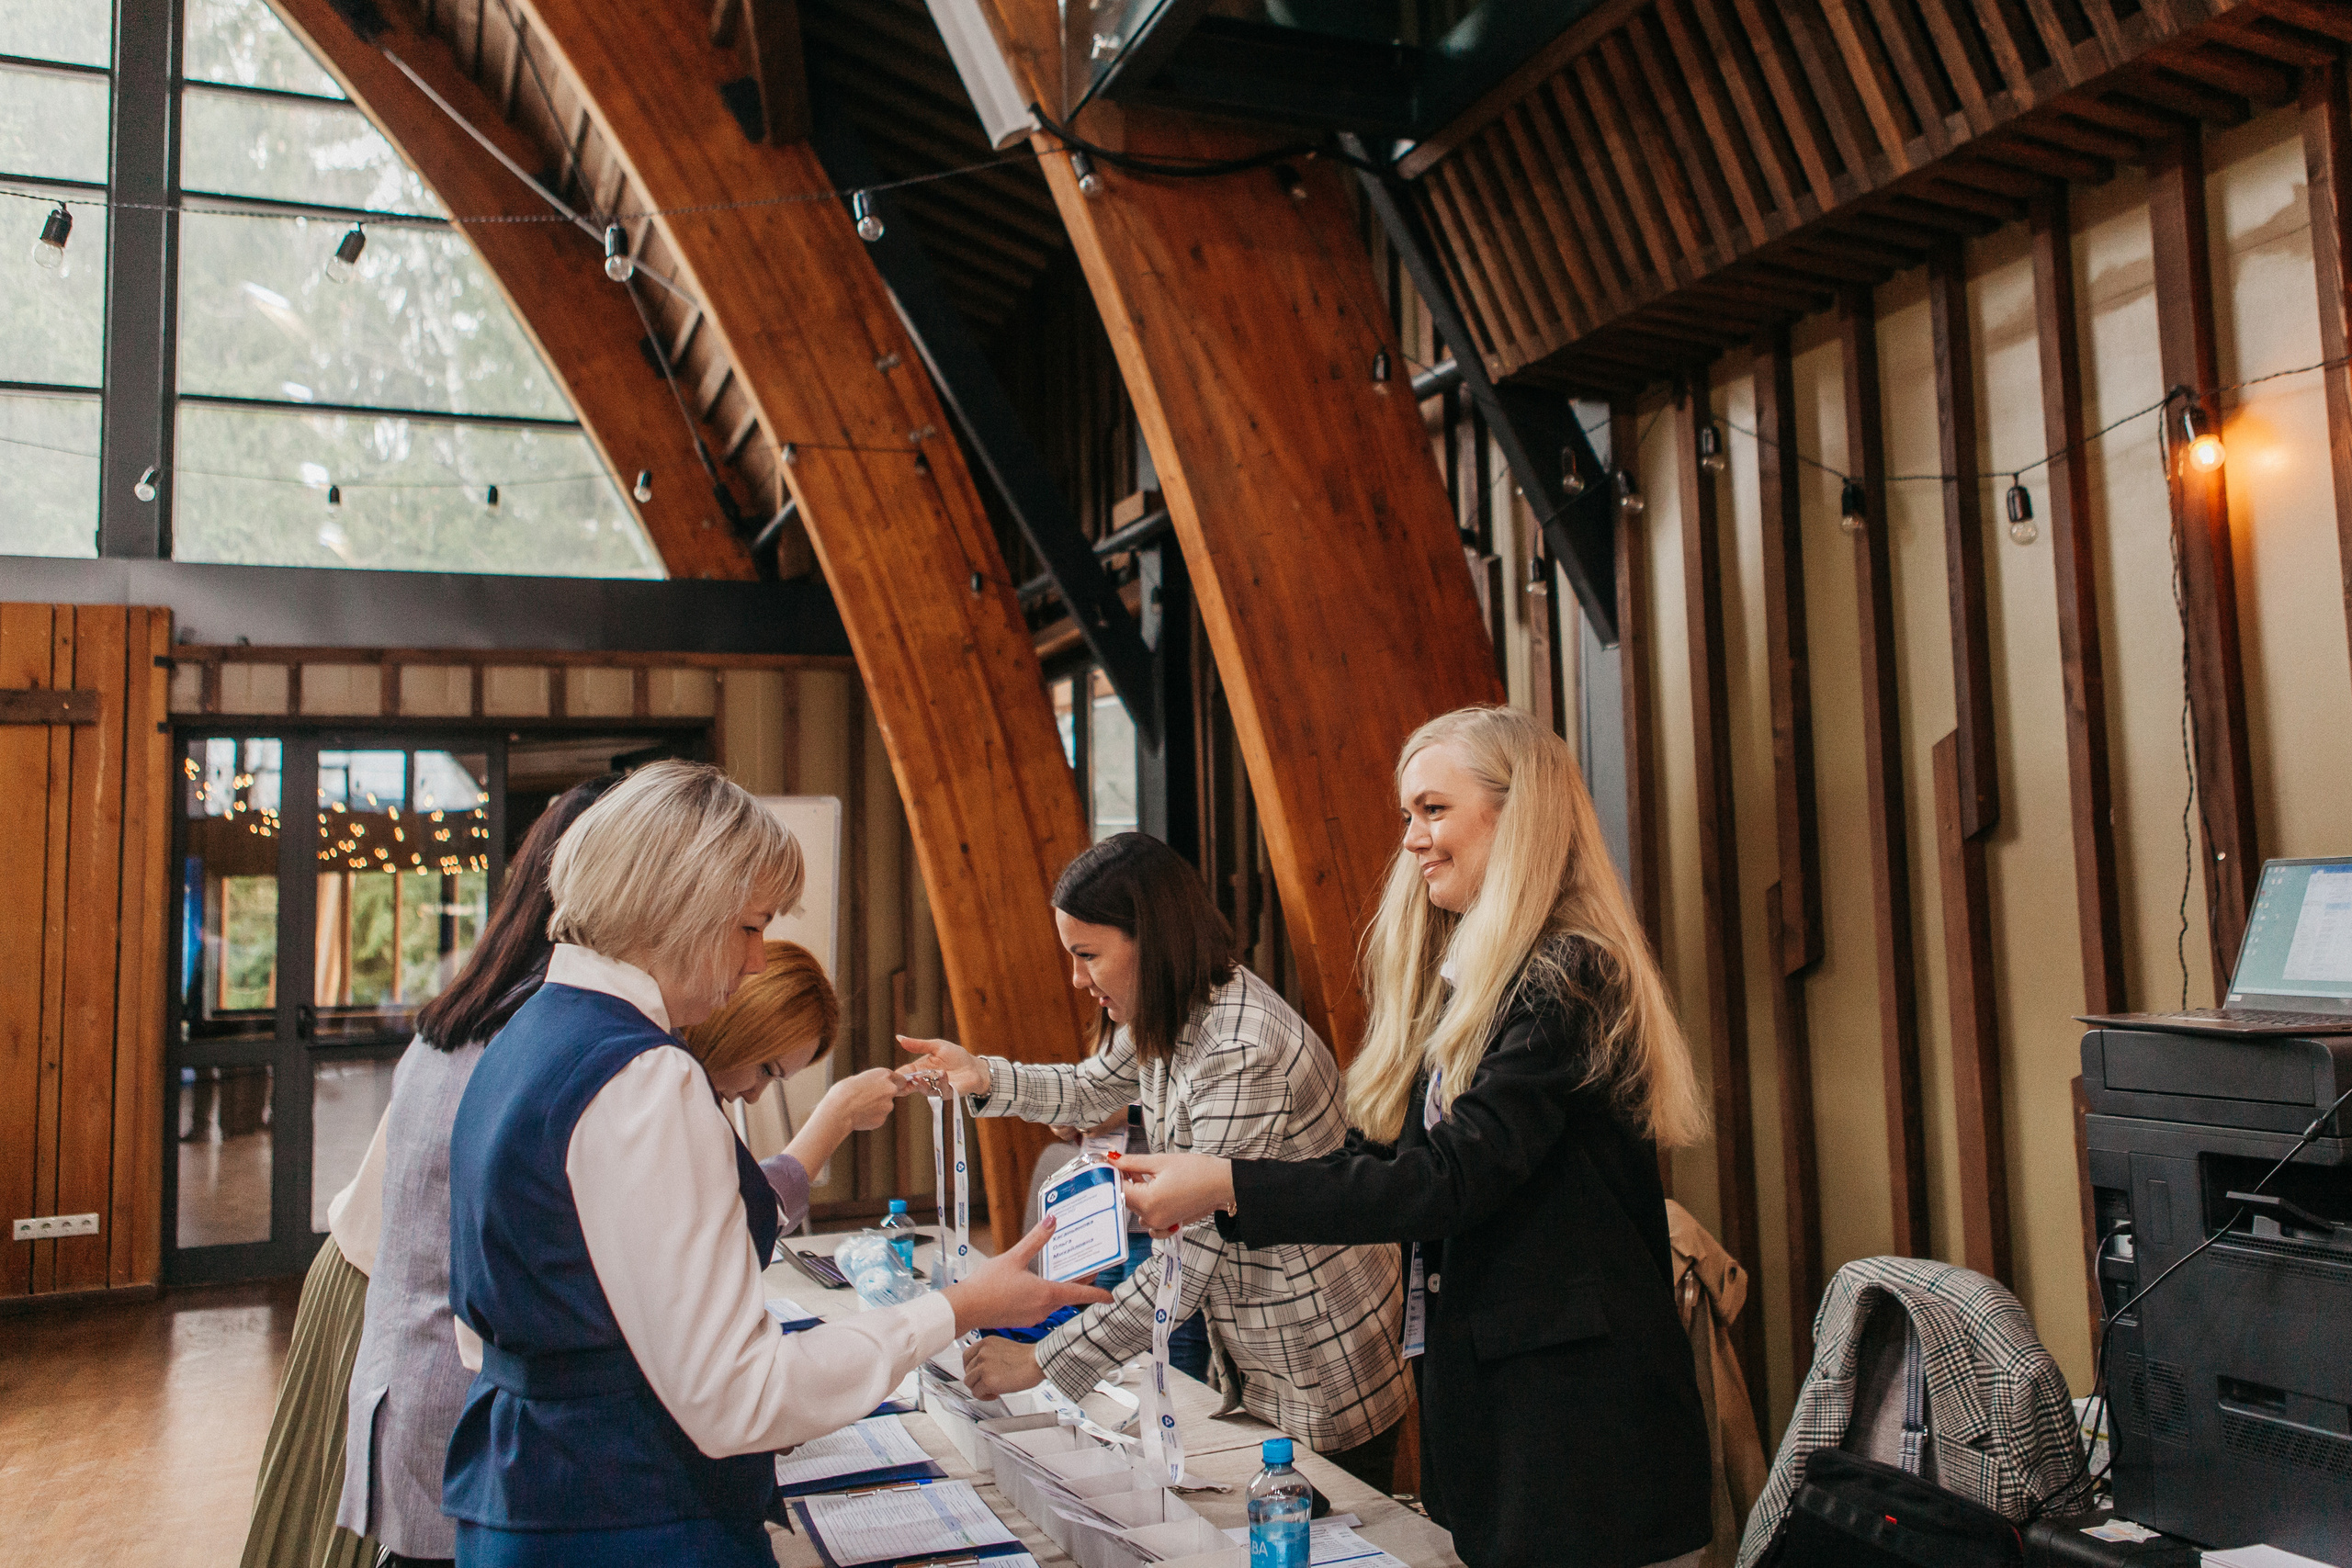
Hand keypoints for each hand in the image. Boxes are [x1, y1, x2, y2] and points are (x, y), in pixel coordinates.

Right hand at [817, 1068, 905, 1133]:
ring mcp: (888, 1105)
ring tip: (858, 1107)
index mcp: (884, 1075)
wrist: (839, 1111)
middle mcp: (890, 1089)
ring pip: (884, 1106)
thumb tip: (871, 1086)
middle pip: (892, 1093)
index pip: (900, 1079)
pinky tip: (859, 1116)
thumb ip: (870, 1082)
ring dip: (876, 1107)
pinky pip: (878, 1117)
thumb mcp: (857, 1079)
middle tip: (867, 1098)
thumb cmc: (843, 1092)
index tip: (892, 1087)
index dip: (895, 1084)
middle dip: (883, 1096)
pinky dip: (871, 1117)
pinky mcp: (883, 1119)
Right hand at [896, 1035, 989, 1097]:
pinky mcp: (947, 1093)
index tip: (889, 1076)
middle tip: (901, 1080)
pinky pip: (941, 1090)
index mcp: (920, 1068)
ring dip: (921, 1083)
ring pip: (924, 1090)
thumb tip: (899, 1037)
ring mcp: (935, 1088)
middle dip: (905, 1084)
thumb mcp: (936, 1046)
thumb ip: (918, 1044)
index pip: (904, 1073)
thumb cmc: (955, 1056)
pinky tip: (942, 1073)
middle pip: (910, 1085)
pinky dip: (941, 1082)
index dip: (897, 1075)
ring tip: (918, 1077)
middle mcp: (925, 1080)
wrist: (974, 1067)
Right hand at [941, 1217, 1111, 1334]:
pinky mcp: (1022, 1319)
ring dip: (1060, 1289)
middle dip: (1079, 1285)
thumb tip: (1052, 1221)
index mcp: (1045, 1293)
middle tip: (1088, 1270)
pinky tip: (1037, 1284)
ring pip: (1055, 1302)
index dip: (1097, 1295)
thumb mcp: (1014, 1257)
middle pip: (1068, 1296)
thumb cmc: (987, 1285)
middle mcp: (1043, 1308)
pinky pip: (1041, 1307)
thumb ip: (1035, 1239)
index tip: (1110, 1297)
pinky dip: (1046, 1296)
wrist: (966, 1308)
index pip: (1079, 1294)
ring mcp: (1033, 1316)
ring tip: (1061, 1272)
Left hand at [961, 1335, 1046, 1399]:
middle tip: (986, 1384)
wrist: (1038, 1361)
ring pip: (969, 1383)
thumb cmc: (1028, 1357)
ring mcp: (983, 1367)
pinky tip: (995, 1394)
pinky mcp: (988, 1381)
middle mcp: (982, 1353)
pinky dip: (984, 1397)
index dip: (970, 1368)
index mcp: (986, 1343)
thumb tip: (983, 1370)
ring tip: (992, 1390)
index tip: (975, 1373)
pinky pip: (977, 1393)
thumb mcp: (1004, 1348)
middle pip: (967, 1371)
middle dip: (976, 1380)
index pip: (967, 1356)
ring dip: (979, 1388)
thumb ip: (990, 1355)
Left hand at [1114, 1151, 1233, 1233]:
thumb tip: (1113, 1160)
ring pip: (1136, 1210)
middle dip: (1127, 1183)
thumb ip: (1133, 1162)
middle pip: (1126, 1200)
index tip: (1113, 1163)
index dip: (1114, 1174)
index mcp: (1148, 1201)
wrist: (1222, 1183)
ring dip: (1138, 1195)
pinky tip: (1157, 1195)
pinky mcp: (1169, 1224)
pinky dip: (1149, 1211)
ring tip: (1150, 1178)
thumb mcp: (1160, 1162)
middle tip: (1135, 1166)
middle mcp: (1152, 1217)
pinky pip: (1150, 1222)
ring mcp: (1161, 1224)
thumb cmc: (1196, 1171)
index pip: (1119, 1189)